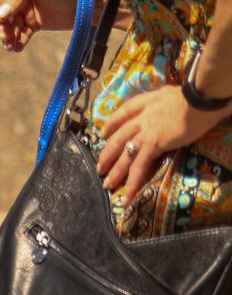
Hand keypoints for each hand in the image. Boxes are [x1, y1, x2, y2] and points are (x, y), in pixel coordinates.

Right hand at [0, 0, 78, 51]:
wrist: (92, 4)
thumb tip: (1, 15)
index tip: (3, 18)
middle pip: (3, 13)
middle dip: (2, 26)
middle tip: (5, 36)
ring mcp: (28, 11)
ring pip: (10, 25)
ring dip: (7, 36)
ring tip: (10, 45)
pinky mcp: (35, 24)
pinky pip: (21, 35)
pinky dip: (17, 42)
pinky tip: (17, 48)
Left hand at [99, 85, 231, 202]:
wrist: (200, 98)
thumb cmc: (196, 95)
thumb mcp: (175, 92)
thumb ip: (167, 101)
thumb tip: (172, 107)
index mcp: (148, 101)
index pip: (125, 111)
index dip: (112, 122)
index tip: (104, 132)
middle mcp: (143, 117)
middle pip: (119, 137)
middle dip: (107, 154)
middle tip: (99, 166)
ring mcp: (146, 132)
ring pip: (125, 154)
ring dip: (115, 171)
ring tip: (107, 184)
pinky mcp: (153, 145)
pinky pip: (139, 167)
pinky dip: (132, 183)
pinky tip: (126, 196)